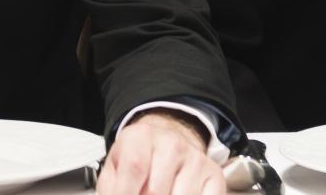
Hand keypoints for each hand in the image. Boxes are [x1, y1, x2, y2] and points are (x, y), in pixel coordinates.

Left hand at [99, 110, 222, 194]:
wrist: (166, 144)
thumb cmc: (138, 159)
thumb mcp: (114, 168)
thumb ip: (111, 189)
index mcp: (141, 137)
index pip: (135, 168)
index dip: (126, 193)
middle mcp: (172, 144)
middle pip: (157, 192)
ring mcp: (195, 159)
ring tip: (160, 194)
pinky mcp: (214, 175)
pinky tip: (176, 194)